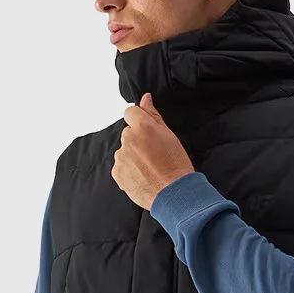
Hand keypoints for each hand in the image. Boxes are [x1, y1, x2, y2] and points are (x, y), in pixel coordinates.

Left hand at [112, 92, 194, 209]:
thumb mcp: (169, 135)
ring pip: (124, 151)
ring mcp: (121, 157)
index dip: (138, 121)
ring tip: (149, 168)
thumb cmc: (176, 166)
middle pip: (128, 134)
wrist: (174, 194)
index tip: (146, 131)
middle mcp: (129, 139)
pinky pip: (120, 167)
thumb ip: (153, 115)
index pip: (130, 112)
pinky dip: (128, 171)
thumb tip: (145, 98)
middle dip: (137, 141)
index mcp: (143, 126)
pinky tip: (142, 177)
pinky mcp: (117, 173)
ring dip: (132, 157)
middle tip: (153, 155)